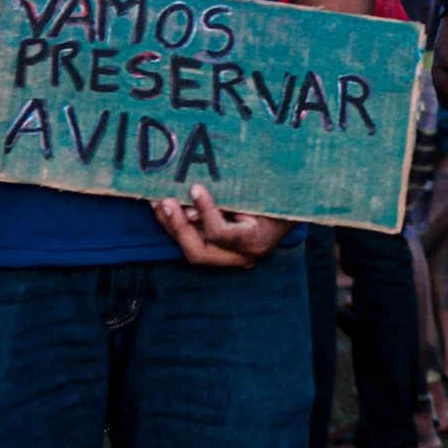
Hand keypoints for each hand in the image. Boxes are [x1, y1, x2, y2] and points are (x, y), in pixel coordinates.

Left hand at [155, 186, 291, 267]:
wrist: (290, 215)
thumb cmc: (277, 199)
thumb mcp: (259, 194)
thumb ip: (232, 198)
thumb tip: (191, 200)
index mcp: (256, 242)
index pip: (222, 234)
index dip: (206, 211)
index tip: (195, 187)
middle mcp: (241, 258)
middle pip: (199, 252)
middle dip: (178, 227)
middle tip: (166, 202)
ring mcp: (229, 260)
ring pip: (191, 251)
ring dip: (171, 227)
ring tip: (157, 203)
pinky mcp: (219, 255)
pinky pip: (193, 244)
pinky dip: (178, 227)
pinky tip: (165, 210)